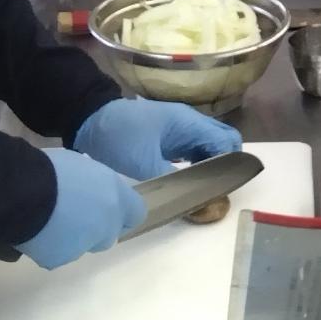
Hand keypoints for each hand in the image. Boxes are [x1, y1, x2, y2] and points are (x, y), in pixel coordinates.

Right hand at [17, 148, 145, 268]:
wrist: (20, 191)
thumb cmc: (50, 169)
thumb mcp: (83, 167)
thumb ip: (96, 185)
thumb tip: (91, 191)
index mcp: (116, 196)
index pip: (136, 213)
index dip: (123, 214)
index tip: (108, 210)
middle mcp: (107, 225)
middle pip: (108, 235)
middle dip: (94, 229)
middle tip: (72, 216)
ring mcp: (84, 245)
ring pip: (81, 246)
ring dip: (70, 238)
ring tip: (46, 222)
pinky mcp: (59, 260)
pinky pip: (56, 255)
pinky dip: (47, 247)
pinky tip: (33, 232)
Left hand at [74, 97, 242, 180]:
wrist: (89, 120)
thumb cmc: (118, 137)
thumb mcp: (144, 164)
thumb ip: (172, 180)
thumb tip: (193, 199)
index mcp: (188, 123)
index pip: (227, 140)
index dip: (231, 163)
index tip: (221, 186)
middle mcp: (190, 122)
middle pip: (223, 140)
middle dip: (224, 165)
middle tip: (213, 189)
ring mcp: (180, 128)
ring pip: (209, 145)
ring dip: (211, 164)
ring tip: (202, 188)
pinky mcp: (169, 135)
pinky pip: (194, 148)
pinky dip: (198, 163)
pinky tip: (187, 179)